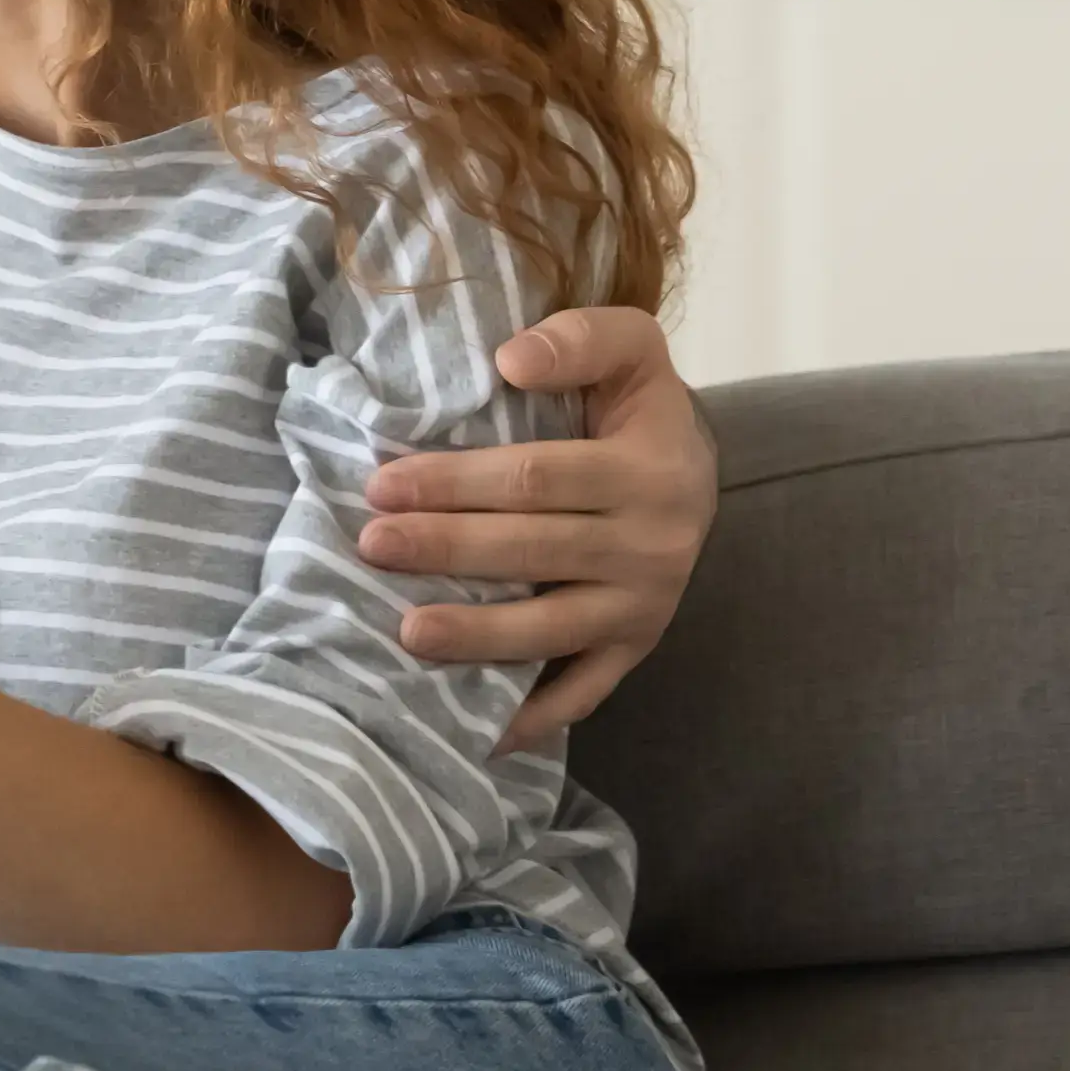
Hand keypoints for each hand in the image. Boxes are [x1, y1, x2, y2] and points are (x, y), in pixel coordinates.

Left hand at [359, 304, 714, 753]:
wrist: (699, 476)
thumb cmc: (638, 409)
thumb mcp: (630, 350)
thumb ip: (580, 338)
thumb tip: (512, 359)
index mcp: (648, 470)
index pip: (538, 479)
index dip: (456, 483)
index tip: (383, 484)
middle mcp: (654, 546)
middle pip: (533, 552)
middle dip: (445, 550)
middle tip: (370, 546)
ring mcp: (644, 609)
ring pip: (550, 631)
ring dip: (475, 636)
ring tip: (405, 633)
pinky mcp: (634, 651)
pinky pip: (581, 694)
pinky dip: (531, 718)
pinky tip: (476, 732)